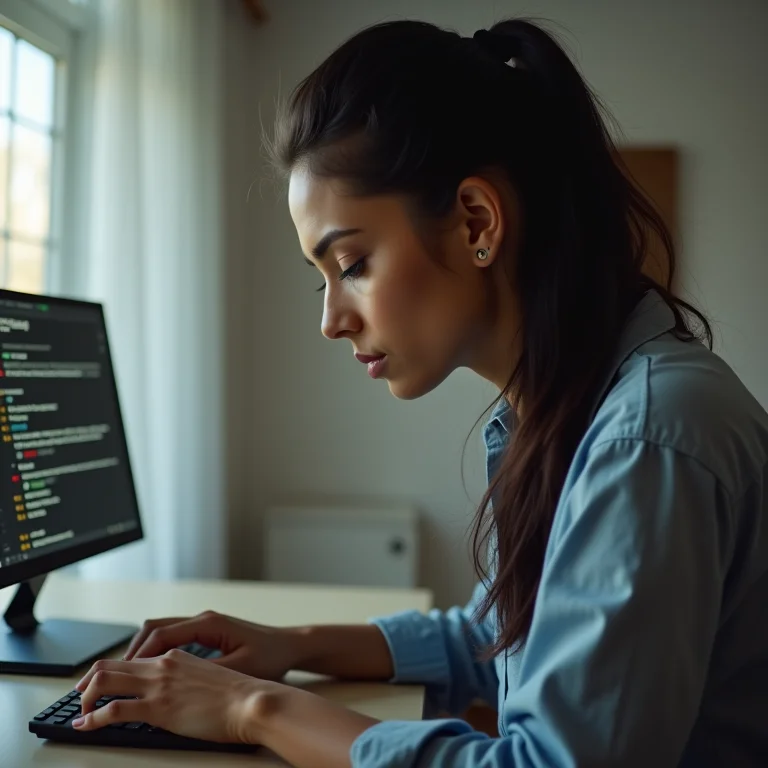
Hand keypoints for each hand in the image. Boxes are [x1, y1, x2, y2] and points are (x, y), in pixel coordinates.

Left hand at [72, 649, 276, 742]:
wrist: (252, 701)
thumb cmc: (240, 694)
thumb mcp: (211, 676)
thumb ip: (189, 678)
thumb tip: (177, 694)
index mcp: (177, 655)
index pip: (135, 657)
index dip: (114, 669)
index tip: (104, 683)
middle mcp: (164, 664)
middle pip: (111, 664)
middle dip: (89, 680)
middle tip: (80, 695)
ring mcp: (159, 685)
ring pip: (105, 680)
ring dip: (87, 697)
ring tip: (81, 712)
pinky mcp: (157, 708)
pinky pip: (113, 709)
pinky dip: (92, 717)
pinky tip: (85, 725)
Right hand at [123, 610, 298, 680]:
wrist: (291, 646)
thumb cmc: (270, 657)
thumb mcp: (238, 669)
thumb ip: (206, 674)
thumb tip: (173, 685)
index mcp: (208, 624)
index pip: (160, 634)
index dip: (136, 655)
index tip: (119, 674)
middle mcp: (203, 619)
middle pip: (154, 628)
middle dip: (131, 651)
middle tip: (111, 676)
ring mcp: (205, 624)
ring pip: (161, 631)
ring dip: (142, 651)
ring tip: (125, 676)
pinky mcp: (208, 633)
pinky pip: (173, 637)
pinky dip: (157, 651)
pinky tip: (151, 673)